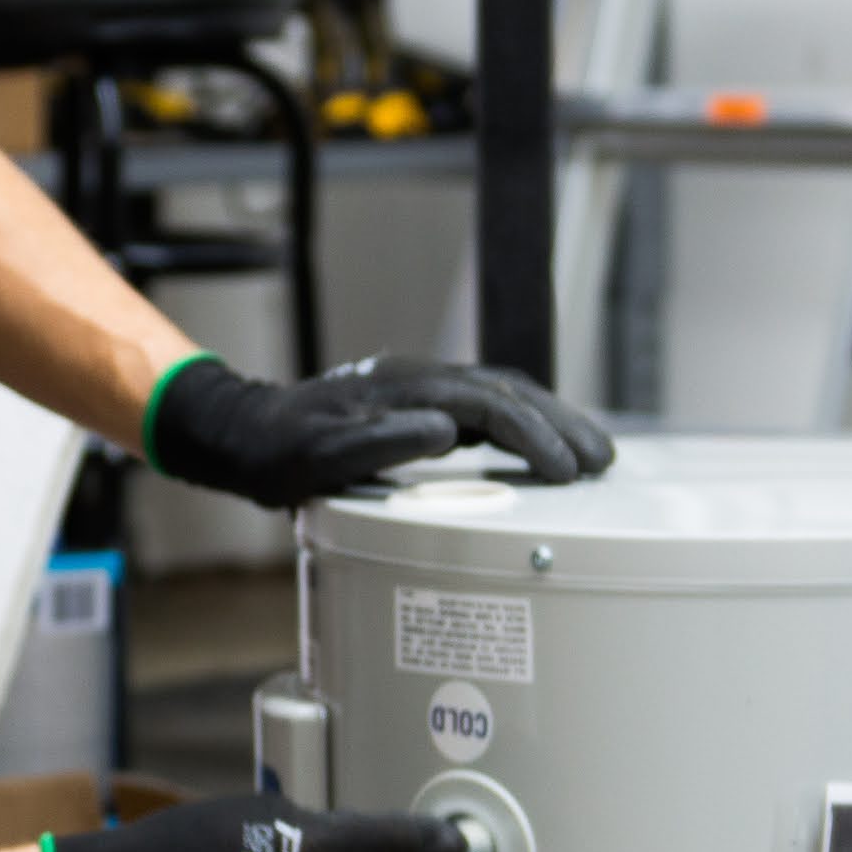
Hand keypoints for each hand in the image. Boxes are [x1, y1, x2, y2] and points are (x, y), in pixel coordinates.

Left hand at [147, 354, 614, 508]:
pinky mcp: (420, 407)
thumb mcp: (321, 457)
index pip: (488, 406)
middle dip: (562, 426)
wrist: (246, 434)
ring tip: (592, 457)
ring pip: (503, 399)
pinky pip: (486, 411)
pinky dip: (523, 428)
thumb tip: (447, 431)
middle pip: (509, 394)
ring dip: (551, 424)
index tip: (566, 471)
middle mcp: (421, 380)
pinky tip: (542, 452)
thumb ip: (382, 441)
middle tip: (604, 462)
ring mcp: (423, 391)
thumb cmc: (279, 454)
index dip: (533, 436)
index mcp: (405, 387)